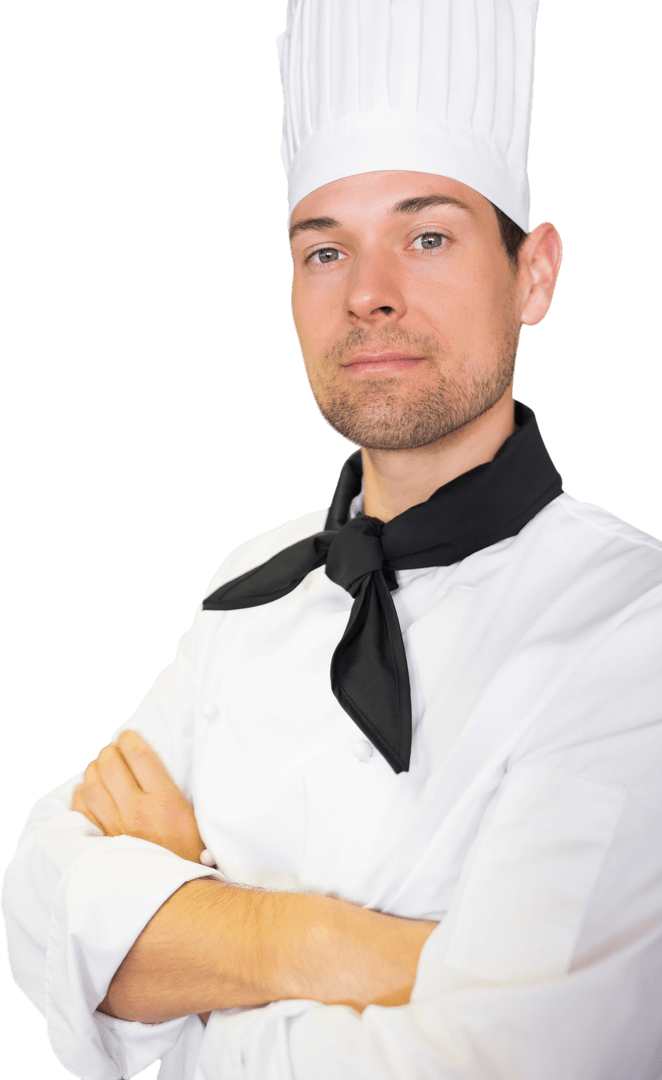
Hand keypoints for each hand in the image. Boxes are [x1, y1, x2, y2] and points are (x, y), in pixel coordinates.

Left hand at [72, 730, 204, 862]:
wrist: (179, 896)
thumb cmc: (193, 855)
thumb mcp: (194, 817)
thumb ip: (175, 790)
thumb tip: (157, 766)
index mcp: (165, 802)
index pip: (140, 757)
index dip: (130, 739)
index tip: (128, 735)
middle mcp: (137, 812)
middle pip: (112, 766)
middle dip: (109, 751)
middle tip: (113, 749)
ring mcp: (115, 829)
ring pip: (92, 786)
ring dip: (93, 770)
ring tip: (99, 767)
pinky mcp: (102, 844)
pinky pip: (81, 811)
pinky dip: (81, 796)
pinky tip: (86, 791)